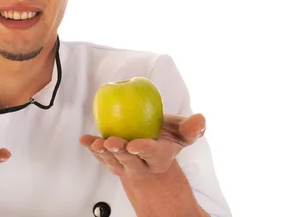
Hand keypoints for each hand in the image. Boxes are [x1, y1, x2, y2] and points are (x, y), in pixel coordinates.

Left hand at [79, 113, 205, 179]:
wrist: (152, 149)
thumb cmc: (166, 138)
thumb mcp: (181, 134)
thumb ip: (191, 129)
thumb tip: (200, 119)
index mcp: (160, 157)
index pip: (152, 154)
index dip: (144, 150)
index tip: (135, 145)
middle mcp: (141, 164)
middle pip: (129, 160)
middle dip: (119, 151)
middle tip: (111, 142)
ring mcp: (125, 164)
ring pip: (113, 160)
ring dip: (102, 152)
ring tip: (95, 143)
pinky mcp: (112, 160)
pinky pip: (100, 155)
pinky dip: (91, 147)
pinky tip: (84, 140)